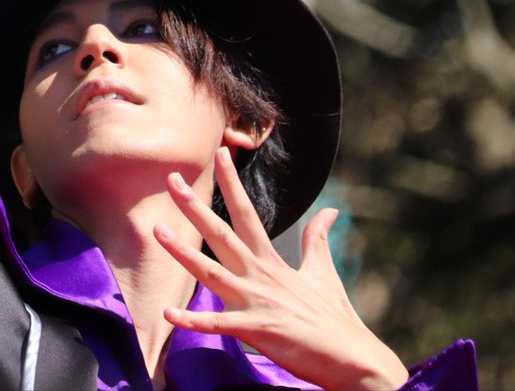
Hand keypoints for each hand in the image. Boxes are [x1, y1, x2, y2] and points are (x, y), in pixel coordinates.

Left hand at [154, 148, 408, 390]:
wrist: (356, 360)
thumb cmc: (336, 318)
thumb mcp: (323, 272)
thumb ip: (317, 240)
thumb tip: (330, 210)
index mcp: (272, 262)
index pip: (247, 214)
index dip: (232, 183)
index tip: (219, 154)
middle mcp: (260, 275)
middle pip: (222, 234)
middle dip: (195, 207)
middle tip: (170, 180)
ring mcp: (257, 301)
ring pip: (211, 272)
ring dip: (183, 252)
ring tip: (157, 231)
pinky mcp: (258, 330)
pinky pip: (218, 325)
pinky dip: (193, 320)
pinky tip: (168, 313)